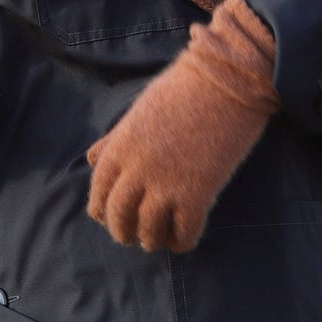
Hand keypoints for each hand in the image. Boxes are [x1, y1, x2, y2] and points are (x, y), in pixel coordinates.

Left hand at [86, 0, 278, 252]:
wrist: (230, 79)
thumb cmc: (185, 87)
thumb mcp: (141, 109)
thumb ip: (115, 138)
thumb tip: (92, 157)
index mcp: (120, 146)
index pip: (99, 193)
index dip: (102, 211)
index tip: (109, 217)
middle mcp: (137, 170)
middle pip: (119, 218)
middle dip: (123, 232)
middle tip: (133, 236)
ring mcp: (167, 184)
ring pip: (149, 232)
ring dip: (152, 240)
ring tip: (158, 240)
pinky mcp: (198, 195)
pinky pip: (184, 233)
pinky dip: (182, 242)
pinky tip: (185, 239)